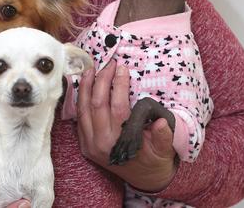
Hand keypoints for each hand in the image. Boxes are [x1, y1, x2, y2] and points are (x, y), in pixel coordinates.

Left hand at [76, 61, 176, 191]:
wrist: (144, 179)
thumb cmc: (155, 160)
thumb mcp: (164, 151)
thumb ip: (163, 136)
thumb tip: (162, 122)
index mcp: (121, 143)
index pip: (118, 107)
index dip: (120, 85)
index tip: (122, 68)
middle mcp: (101, 143)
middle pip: (97, 103)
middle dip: (102, 80)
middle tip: (109, 64)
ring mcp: (89, 144)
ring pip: (83, 108)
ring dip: (85, 86)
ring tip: (91, 69)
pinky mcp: (84, 143)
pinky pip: (79, 116)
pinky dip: (80, 99)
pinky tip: (84, 85)